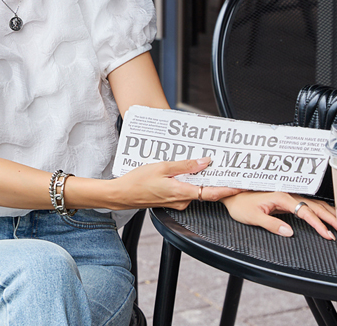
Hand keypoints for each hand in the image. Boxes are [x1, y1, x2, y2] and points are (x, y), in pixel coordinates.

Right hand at [114, 157, 241, 209]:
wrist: (122, 194)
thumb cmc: (138, 181)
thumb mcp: (161, 167)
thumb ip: (184, 165)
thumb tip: (204, 162)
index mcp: (182, 192)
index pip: (212, 193)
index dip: (229, 189)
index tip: (242, 185)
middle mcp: (182, 200)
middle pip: (206, 190)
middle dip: (216, 180)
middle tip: (226, 167)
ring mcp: (176, 202)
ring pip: (195, 190)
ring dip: (200, 179)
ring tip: (203, 163)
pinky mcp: (171, 200)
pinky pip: (186, 190)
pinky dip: (189, 181)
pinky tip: (184, 170)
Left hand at [222, 192, 336, 239]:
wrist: (231, 196)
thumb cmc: (239, 205)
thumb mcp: (252, 217)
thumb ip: (271, 224)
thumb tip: (288, 231)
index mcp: (280, 197)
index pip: (304, 211)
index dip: (318, 224)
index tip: (328, 234)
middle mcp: (286, 195)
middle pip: (314, 205)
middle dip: (330, 217)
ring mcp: (287, 197)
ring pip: (313, 204)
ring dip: (328, 213)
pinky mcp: (286, 202)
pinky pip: (308, 206)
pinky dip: (320, 212)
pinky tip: (326, 217)